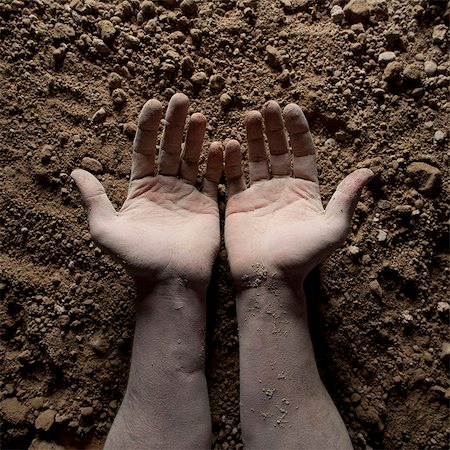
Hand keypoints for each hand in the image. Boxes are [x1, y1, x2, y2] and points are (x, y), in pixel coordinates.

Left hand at [72, 93, 221, 288]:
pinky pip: (213, 179)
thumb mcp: (107, 230)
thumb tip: (76, 172)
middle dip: (175, 123)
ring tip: (201, 116)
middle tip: (181, 98)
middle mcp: (164, 187)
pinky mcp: (208, 205)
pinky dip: (217, 163)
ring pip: (193, 159)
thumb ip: (94, 200)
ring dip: (197, 138)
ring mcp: (187, 195)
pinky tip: (221, 145)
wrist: (170, 281)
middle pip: (170, 148)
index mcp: (141, 188)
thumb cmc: (138, 258)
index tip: (155, 102)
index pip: (144, 148)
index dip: (149, 125)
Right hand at [224, 101, 372, 287]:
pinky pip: (233, 176)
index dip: (297, 129)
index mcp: (305, 190)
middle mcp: (282, 189)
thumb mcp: (333, 227)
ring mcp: (259, 195)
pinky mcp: (238, 204)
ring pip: (255, 159)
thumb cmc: (302, 256)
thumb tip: (369, 170)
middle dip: (274, 127)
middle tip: (268, 105)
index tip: (291, 107)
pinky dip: (230, 160)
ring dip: (253, 137)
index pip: (302, 152)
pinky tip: (228, 142)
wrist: (269, 277)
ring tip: (250, 115)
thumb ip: (347, 197)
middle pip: (278, 150)